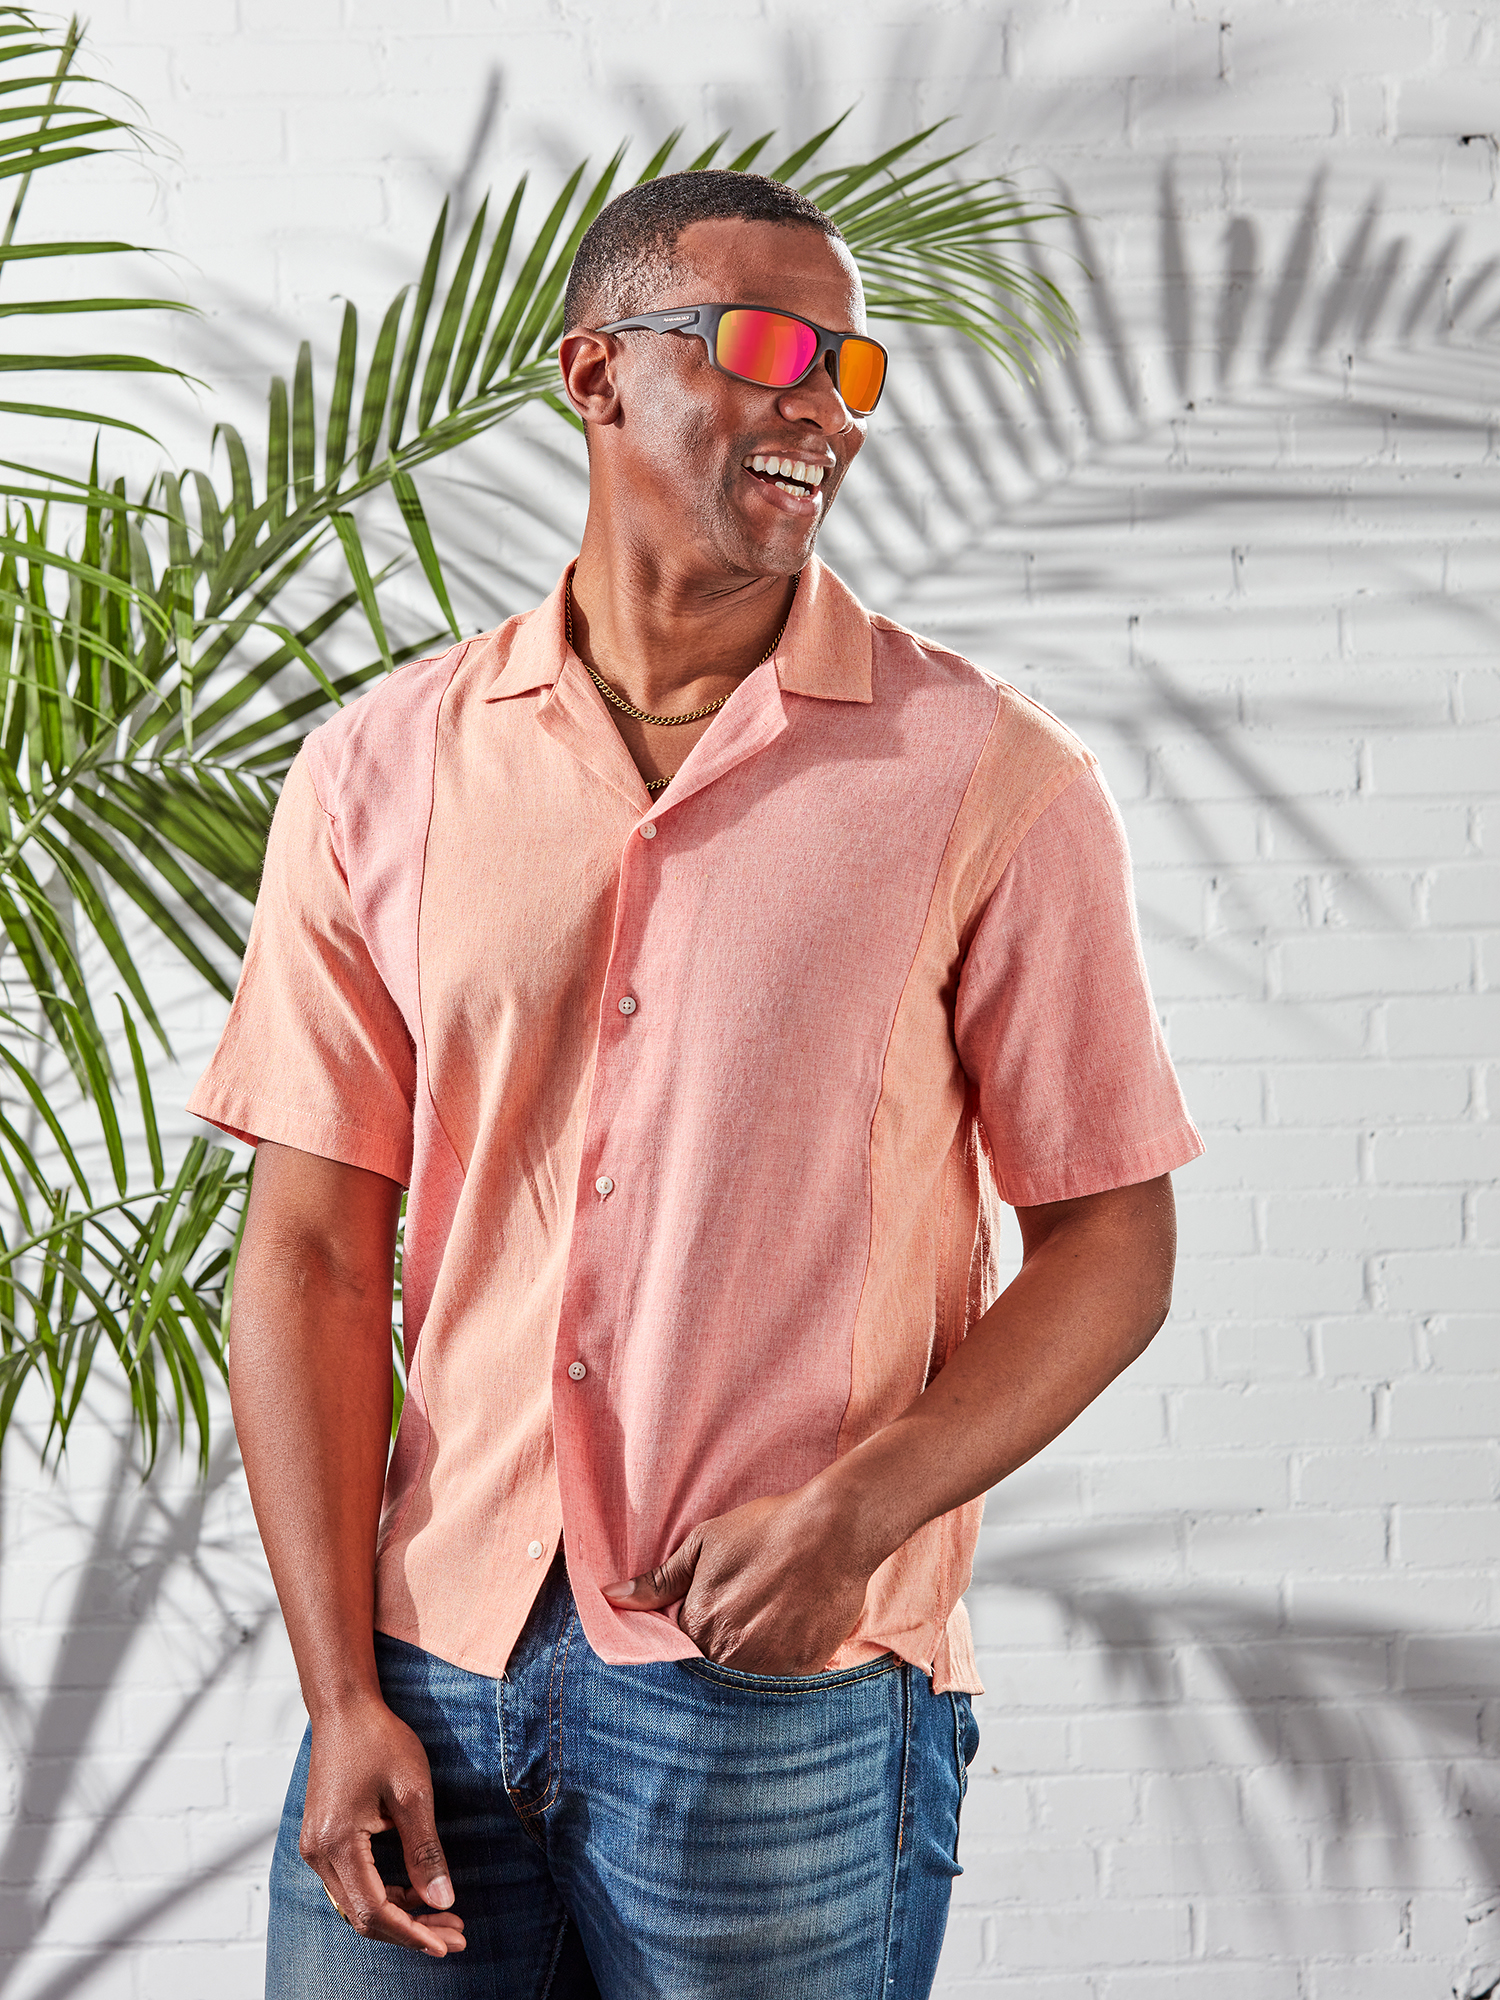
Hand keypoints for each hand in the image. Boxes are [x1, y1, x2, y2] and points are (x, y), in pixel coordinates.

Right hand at [299, 1696, 465, 1955]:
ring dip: (399, 1916)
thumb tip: (443, 1901)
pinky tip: (414, 1893)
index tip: (449, 1942)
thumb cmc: (379, 1740)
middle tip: (456, 1936)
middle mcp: (317, 1853)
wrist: (345, 1708)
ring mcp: (315, 1848)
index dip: (413, 1932)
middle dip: (411, 1931)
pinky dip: (383, 1895)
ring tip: (443, 1918)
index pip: (375, 1910)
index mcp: (337, 1842)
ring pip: (356, 1904)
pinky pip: (351, 1884)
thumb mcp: (413, 1793)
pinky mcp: (322, 1840)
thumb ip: (426, 1851)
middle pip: (362, 1916)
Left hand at [601, 1487, 873, 1675]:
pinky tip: (790, 1633)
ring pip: (746, 1681)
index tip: (705, 1622)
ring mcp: (768, 1667)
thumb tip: (611, 1598)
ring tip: (767, 1626)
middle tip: (742, 1620)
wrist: (832, 1531)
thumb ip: (659, 1581)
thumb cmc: (765, 1530)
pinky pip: (781, 1684)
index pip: (677, 1652)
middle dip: (719, 1653)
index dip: (689, 1638)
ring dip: (749, 1662)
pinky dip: (780, 1667)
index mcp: (698, 1625)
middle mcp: (729, 1654)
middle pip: (711, 1670)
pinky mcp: (802, 1670)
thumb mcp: (704, 1544)